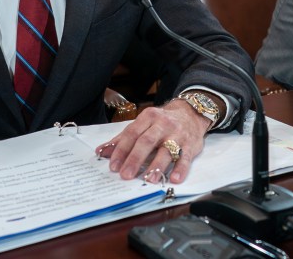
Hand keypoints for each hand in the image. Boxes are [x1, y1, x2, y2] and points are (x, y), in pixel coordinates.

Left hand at [95, 100, 209, 183]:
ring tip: (148, 179)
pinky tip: (174, 179)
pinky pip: (185, 157)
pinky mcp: (190, 145)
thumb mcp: (143, 125)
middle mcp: (163, 124)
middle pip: (147, 141)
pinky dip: (180, 169)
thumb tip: (102, 151)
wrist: (190, 113)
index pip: (132, 133)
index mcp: (148, 117)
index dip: (121, 150)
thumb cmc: (162, 122)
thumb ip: (123, 138)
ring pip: (167, 150)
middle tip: (126, 175)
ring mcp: (178, 134)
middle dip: (135, 159)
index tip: (113, 166)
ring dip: (157, 165)